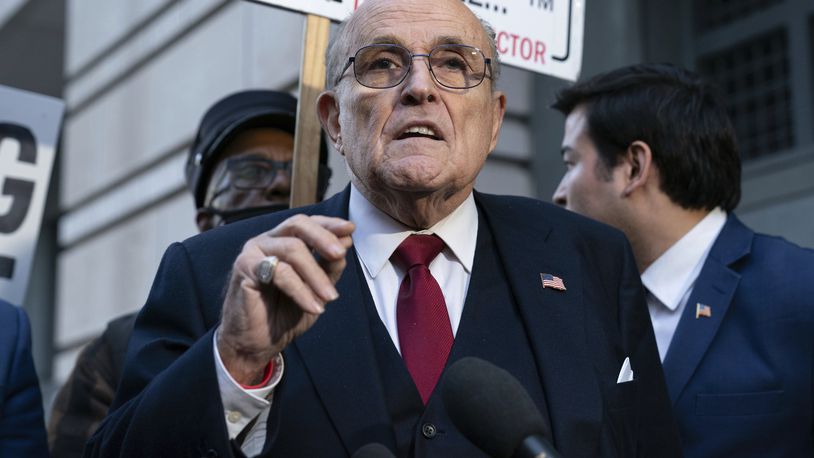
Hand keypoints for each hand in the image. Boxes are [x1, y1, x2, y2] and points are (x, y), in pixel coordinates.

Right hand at [216, 214, 354, 384]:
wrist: (258, 343)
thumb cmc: (284, 313)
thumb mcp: (316, 288)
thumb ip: (328, 266)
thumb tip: (346, 241)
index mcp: (282, 241)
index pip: (307, 223)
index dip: (329, 224)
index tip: (350, 229)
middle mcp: (267, 241)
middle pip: (298, 225)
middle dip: (323, 238)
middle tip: (340, 254)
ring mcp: (253, 251)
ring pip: (292, 249)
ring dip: (316, 275)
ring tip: (330, 297)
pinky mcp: (244, 267)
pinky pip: (280, 272)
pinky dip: (301, 290)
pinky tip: (313, 307)